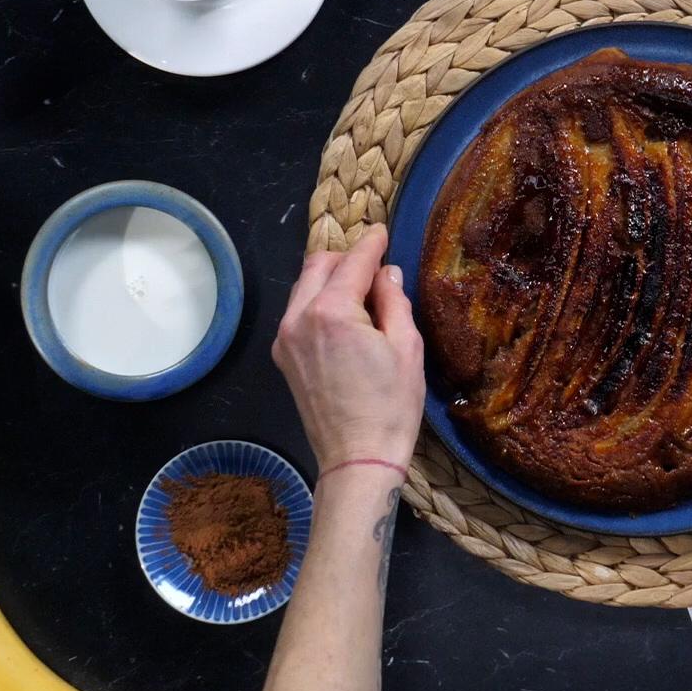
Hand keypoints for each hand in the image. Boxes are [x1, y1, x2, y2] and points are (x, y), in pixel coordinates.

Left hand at [272, 226, 424, 474]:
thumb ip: (394, 301)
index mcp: (332, 313)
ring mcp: (285, 339)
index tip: (382, 231)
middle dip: (346, 258)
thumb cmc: (390, 408)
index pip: (353, 263)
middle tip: (375, 264)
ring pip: (304, 287)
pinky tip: (345, 317)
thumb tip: (386, 274)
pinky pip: (298, 312)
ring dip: (331, 279)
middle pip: (318, 265)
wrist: (358, 459)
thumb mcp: (407, 348)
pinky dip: (319, 302)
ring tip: (363, 292)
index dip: (372, 244)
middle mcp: (299, 319)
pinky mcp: (284, 357)